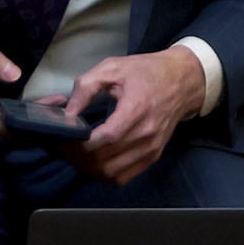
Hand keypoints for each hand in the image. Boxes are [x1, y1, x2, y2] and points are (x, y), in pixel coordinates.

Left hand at [59, 48, 209, 185]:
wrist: (182, 82)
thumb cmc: (146, 72)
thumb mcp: (112, 68)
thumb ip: (86, 88)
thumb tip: (67, 113)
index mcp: (137, 110)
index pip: (106, 138)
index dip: (80, 144)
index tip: (61, 139)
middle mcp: (147, 136)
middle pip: (106, 161)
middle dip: (78, 158)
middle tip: (60, 147)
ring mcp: (152, 150)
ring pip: (113, 174)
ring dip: (89, 169)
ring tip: (73, 154)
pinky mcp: (153, 157)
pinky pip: (125, 176)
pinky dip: (104, 174)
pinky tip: (92, 161)